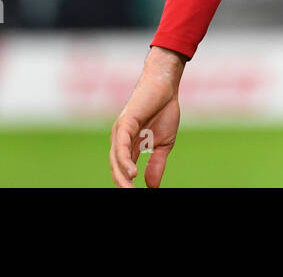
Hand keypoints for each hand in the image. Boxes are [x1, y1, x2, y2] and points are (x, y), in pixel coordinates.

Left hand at [109, 46, 185, 187]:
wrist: (166, 86)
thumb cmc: (164, 110)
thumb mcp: (164, 144)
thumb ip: (156, 164)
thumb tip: (152, 187)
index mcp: (130, 146)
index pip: (125, 171)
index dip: (129, 185)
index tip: (138, 196)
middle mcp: (121, 140)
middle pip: (117, 169)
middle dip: (123, 185)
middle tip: (132, 197)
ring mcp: (121, 131)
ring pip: (117, 160)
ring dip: (122, 177)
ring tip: (130, 191)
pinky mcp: (125, 123)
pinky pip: (121, 146)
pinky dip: (125, 161)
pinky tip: (132, 173)